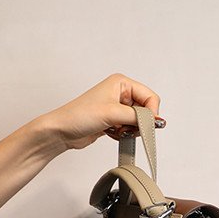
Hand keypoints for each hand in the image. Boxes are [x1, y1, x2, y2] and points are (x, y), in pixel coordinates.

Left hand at [40, 73, 161, 151]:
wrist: (61, 131)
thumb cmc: (78, 116)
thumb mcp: (112, 113)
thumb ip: (138, 117)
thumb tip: (157, 121)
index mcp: (121, 83)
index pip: (150, 97)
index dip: (151, 112)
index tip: (147, 126)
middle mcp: (120, 93)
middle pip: (145, 110)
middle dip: (139, 122)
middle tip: (127, 128)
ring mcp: (116, 107)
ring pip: (138, 121)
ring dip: (131, 130)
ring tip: (117, 131)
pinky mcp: (113, 120)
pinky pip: (129, 128)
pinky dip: (124, 134)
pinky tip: (112, 133)